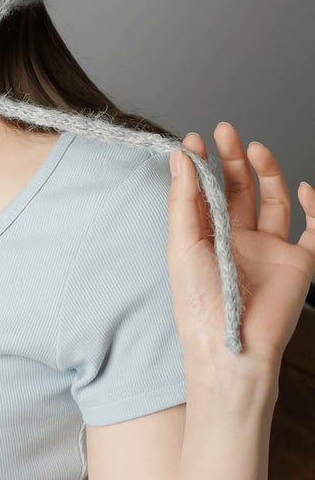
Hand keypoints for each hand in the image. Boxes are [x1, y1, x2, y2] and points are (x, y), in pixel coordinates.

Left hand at [167, 122, 314, 400]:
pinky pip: (314, 230)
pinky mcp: (299, 263)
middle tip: (225, 131)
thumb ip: (184, 199)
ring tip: (255, 148)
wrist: (231, 348)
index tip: (195, 140)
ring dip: (266, 173)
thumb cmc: (199, 303)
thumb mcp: (182, 244)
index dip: (202, 164)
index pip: (206, 191)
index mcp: (206, 237)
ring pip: (274, 201)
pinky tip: (304, 187)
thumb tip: (179, 156)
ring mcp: (269, 250)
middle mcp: (238, 240)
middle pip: (239, 189)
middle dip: (232, 159)